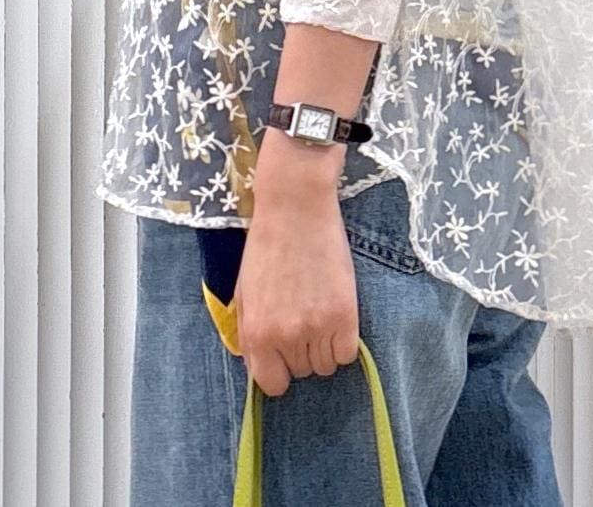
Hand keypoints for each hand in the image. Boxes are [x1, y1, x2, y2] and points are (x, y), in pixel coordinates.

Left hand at [234, 179, 359, 396]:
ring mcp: (317, 327)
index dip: (279, 368)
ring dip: (323, 346)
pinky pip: (347, 353)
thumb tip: (261, 365)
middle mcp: (286, 337)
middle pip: (302, 372)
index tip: (284, 352)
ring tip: (319, 311)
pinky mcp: (345, 314)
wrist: (295, 208)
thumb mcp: (244, 293)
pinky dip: (344, 341)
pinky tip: (336, 315)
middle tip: (302, 317)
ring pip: (326, 366)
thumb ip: (250, 334)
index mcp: (256, 334)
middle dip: (301, 351)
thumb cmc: (265, 246)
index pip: (272, 384)